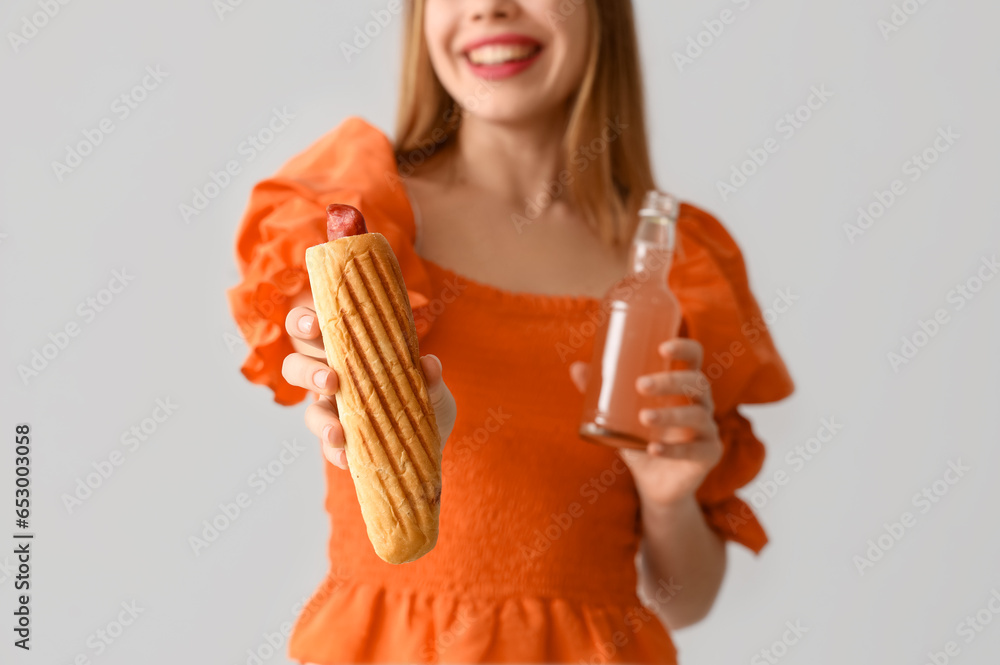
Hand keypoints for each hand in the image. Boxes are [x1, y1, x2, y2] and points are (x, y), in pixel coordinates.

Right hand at [281, 294, 456, 470]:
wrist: (433, 440)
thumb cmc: (425, 398)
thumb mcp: (432, 386)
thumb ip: (430, 377)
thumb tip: (430, 363)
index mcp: (349, 350)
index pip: (315, 327)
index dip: (304, 321)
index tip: (315, 324)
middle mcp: (333, 378)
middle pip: (296, 366)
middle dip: (305, 370)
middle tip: (330, 379)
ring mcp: (334, 412)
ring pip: (309, 411)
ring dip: (319, 419)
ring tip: (337, 431)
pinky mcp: (341, 442)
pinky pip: (328, 448)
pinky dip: (336, 453)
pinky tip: (348, 458)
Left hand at [570, 338, 721, 508]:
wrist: (654, 483)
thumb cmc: (639, 437)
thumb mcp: (619, 415)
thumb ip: (602, 392)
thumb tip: (576, 367)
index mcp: (682, 386)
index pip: (694, 357)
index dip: (684, 348)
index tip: (662, 347)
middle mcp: (700, 403)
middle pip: (696, 383)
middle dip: (670, 381)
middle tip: (640, 385)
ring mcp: (708, 429)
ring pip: (697, 416)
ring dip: (670, 414)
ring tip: (643, 417)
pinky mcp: (708, 455)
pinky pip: (696, 451)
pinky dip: (673, 449)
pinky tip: (653, 449)